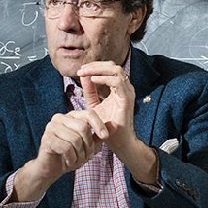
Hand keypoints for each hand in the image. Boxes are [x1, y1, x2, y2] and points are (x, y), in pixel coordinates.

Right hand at [12, 109, 108, 200]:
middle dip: (88, 145)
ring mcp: (51, 128)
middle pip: (83, 127)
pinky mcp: (47, 140)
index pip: (89, 113)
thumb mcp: (89, 146)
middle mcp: (59, 118)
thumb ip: (99, 135)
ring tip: (77, 160)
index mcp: (70, 116)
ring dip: (80, 154)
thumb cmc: (70, 155)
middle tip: (87, 156)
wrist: (51, 169)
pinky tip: (68, 162)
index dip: (99, 125)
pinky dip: (71, 159)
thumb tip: (114, 125)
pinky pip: (66, 148)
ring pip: (75, 139)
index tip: (105, 137)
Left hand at [79, 60, 157, 183]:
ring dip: (99, 69)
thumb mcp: (94, 104)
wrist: (118, 143)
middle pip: (113, 65)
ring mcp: (128, 93)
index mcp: (119, 88)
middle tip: (82, 69)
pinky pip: (117, 82)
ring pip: (116, 70)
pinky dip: (104, 78)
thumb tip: (83, 75)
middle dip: (96, 65)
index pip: (109, 68)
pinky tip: (92, 80)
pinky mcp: (127, 100)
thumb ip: (90, 90)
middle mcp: (126, 88)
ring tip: (85, 73)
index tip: (80, 70)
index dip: (95, 66)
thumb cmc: (108, 126)